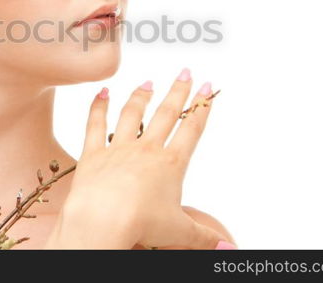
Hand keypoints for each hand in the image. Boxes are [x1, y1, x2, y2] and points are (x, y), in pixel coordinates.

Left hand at [47, 68, 225, 248]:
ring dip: (141, 96)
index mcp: (171, 165)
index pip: (192, 129)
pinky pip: (95, 125)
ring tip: (148, 83)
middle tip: (185, 72)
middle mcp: (147, 150)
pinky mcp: (93, 154)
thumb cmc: (142, 227)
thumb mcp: (180, 234)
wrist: (102, 220)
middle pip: (166, 115)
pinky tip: (102, 92)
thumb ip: (205, 238)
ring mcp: (119, 149)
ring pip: (132, 114)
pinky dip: (98, 107)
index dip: (202, 107)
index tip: (208, 88)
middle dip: (178, 92)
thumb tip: (229, 251)